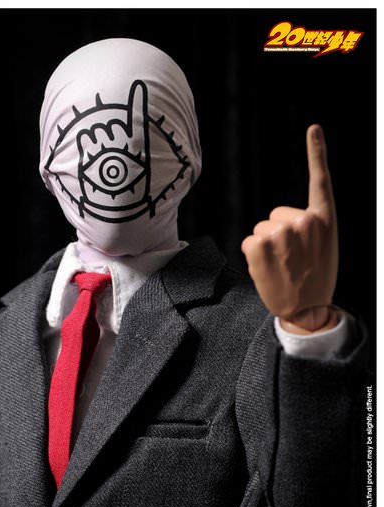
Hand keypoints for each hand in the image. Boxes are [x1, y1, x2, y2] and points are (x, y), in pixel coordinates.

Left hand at [241, 125, 337, 333]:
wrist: (306, 310)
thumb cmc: (315, 280)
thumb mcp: (324, 249)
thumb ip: (310, 228)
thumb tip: (286, 223)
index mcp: (324, 220)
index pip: (320, 180)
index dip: (317, 152)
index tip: (313, 128)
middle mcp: (304, 220)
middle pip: (275, 215)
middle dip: (278, 234)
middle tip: (291, 260)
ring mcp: (281, 231)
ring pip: (260, 229)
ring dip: (265, 246)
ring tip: (281, 267)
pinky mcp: (259, 243)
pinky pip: (249, 241)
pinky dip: (253, 256)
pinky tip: (268, 270)